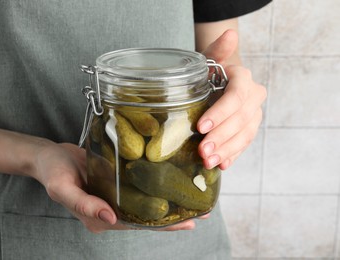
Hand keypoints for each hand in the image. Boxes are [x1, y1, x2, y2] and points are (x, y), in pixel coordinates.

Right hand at [32, 142, 199, 232]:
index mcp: (99, 218)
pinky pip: (138, 188)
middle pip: (145, 217)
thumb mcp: (62, 187)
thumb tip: (110, 217)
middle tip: (201, 210)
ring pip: (145, 203)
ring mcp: (113, 197)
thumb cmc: (52, 171)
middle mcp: (110, 210)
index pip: (136, 224)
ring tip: (194, 198)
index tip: (187, 222)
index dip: (162, 225)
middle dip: (173, 216)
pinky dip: (156, 187)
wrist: (48, 156)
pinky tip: (171, 180)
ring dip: (168, 201)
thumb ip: (84, 204)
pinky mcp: (115, 183)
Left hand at [197, 30, 266, 169]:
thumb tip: (230, 34)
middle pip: (240, 119)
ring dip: (227, 150)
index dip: (220, 113)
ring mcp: (252, 116)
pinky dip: (232, 155)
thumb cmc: (208, 72)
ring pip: (244, 135)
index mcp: (244, 80)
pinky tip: (221, 165)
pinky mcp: (248, 130)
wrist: (215, 83)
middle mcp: (253, 98)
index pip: (236, 97)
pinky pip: (244, 145)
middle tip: (203, 151)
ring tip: (209, 162)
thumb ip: (217, 50)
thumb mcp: (208, 59)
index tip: (201, 126)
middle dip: (221, 137)